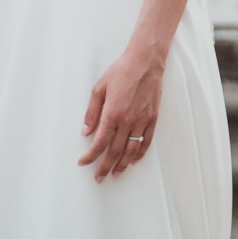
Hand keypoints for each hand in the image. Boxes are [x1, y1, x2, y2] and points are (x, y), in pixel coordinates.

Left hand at [77, 43, 163, 181]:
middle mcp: (127, 120)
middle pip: (114, 151)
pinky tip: (133, 160)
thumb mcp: (99, 88)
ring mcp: (142, 120)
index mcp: (112, 113)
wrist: (145, 61)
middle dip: (105, 166)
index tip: (84, 162)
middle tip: (99, 177)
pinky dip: (140, 153)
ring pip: (131, 150)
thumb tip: (85, 131)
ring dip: (122, 165)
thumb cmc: (121, 71)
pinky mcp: (153, 118)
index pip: (99, 142)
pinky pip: (146, 141)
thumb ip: (92, 112)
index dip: (91, 156)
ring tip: (116, 174)